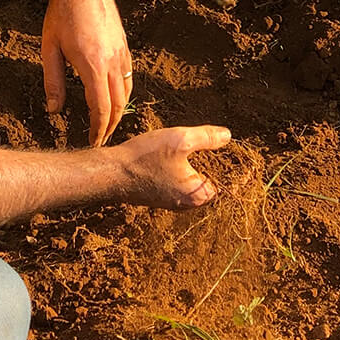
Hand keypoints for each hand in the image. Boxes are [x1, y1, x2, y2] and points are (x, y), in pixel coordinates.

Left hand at [41, 0, 132, 145]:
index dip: (98, 131)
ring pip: (127, 90)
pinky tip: (113, 95)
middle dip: (111, 126)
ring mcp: (121, 51)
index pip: (101, 109)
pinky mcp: (124, 42)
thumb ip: (52, 82)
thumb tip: (54, 111)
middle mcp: (112, 60)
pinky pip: (128, 74)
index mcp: (93, 64)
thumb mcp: (49, 49)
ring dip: (119, 110)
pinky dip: (123, 91)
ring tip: (107, 123)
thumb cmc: (60, 13)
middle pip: (119, 104)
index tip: (93, 143)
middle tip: (101, 140)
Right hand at [116, 125, 230, 208]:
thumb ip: (207, 138)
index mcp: (197, 195)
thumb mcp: (180, 140)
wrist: (111, 173)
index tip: (225, 148)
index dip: (226, 162)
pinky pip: (177, 179)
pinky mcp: (159, 194)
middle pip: (208, 179)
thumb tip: (228, 136)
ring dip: (191, 162)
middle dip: (208, 160)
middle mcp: (186, 203)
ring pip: (191, 178)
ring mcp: (172, 200)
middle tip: (205, 141)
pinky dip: (177, 167)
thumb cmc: (145, 158)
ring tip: (186, 144)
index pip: (224, 181)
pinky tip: (169, 153)